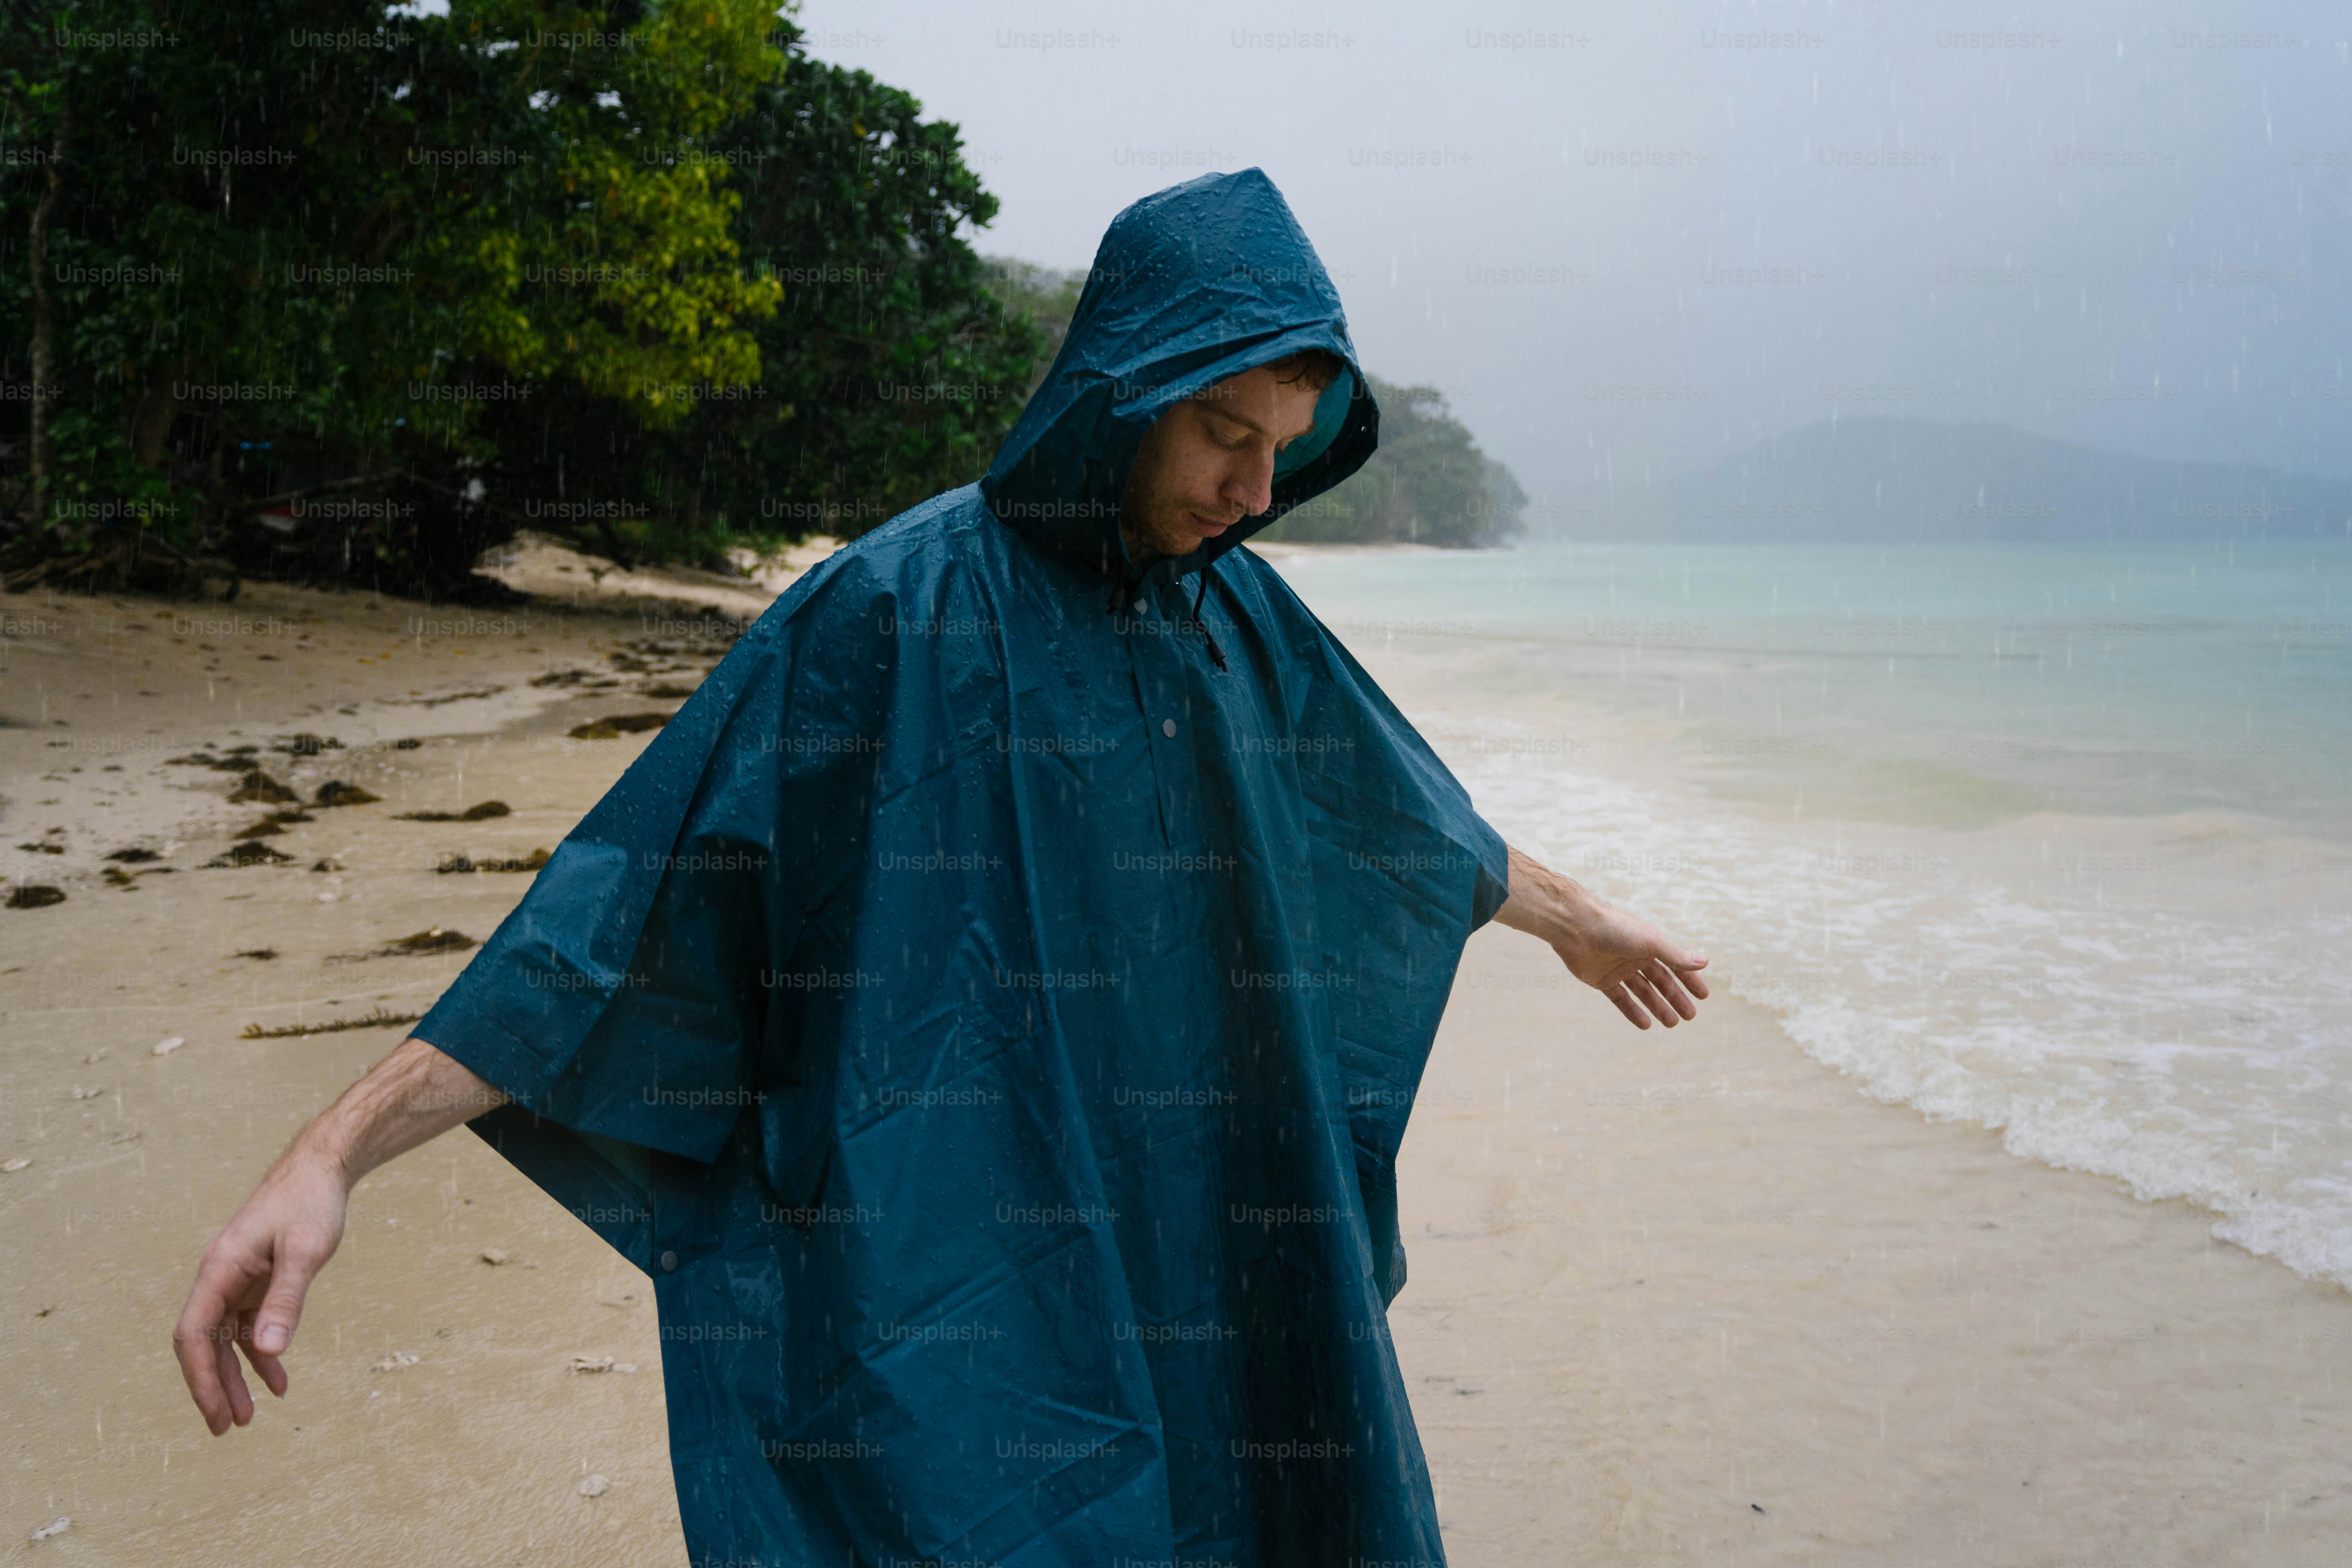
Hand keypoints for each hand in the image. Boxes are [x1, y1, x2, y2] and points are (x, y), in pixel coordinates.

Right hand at [172, 1144, 348, 1433]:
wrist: (323, 1170)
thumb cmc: (311, 1204)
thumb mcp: (305, 1252)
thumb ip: (287, 1299)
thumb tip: (269, 1349)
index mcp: (218, 1270)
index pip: (193, 1335)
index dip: (200, 1378)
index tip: (215, 1413)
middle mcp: (220, 1278)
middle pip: (203, 1343)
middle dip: (213, 1387)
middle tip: (227, 1428)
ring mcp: (238, 1281)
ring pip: (226, 1340)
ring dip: (236, 1377)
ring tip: (249, 1417)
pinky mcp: (258, 1282)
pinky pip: (250, 1327)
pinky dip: (262, 1355)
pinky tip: (280, 1381)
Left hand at [1545, 894, 1710, 1030]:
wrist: (1577, 929)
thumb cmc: (1616, 930)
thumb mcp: (1651, 942)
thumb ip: (1676, 956)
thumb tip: (1706, 962)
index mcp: (1649, 945)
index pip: (1675, 965)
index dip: (1689, 980)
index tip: (1703, 996)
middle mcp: (1635, 957)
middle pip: (1660, 981)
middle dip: (1675, 998)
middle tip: (1689, 1016)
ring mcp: (1618, 969)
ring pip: (1643, 992)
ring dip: (1657, 1007)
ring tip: (1672, 1024)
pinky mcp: (1601, 980)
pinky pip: (1620, 999)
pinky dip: (1632, 1011)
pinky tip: (1646, 1025)